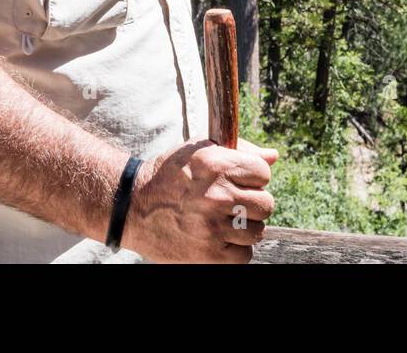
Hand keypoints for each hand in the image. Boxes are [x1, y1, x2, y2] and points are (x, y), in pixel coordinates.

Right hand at [123, 138, 277, 262]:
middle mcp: (216, 195)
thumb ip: (239, 151)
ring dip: (245, 228)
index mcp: (216, 165)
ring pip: (257, 232)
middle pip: (266, 204)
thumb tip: (273, 157)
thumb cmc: (171, 175)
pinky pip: (244, 255)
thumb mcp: (200, 151)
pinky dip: (236, 250)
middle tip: (233, 204)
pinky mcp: (208, 254)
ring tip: (225, 222)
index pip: (263, 173)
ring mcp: (212, 227)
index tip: (239, 182)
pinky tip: (220, 239)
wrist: (132, 207)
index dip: (254, 177)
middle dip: (252, 204)